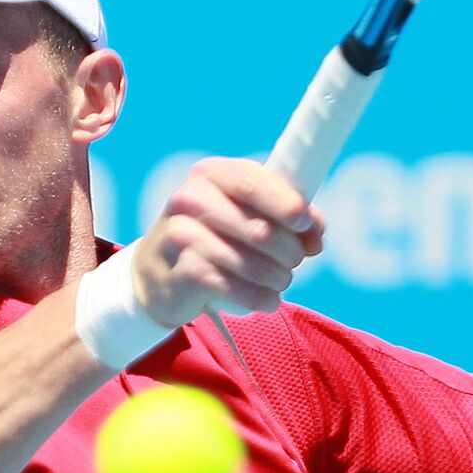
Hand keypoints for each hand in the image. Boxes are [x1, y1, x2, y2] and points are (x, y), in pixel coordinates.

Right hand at [131, 157, 324, 327]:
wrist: (157, 275)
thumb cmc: (215, 237)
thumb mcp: (247, 214)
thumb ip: (287, 216)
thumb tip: (315, 236)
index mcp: (211, 174)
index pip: (254, 183)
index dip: (288, 206)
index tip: (306, 224)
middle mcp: (190, 199)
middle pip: (260, 230)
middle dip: (290, 252)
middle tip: (293, 262)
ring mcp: (182, 236)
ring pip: (254, 264)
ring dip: (279, 278)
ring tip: (279, 281)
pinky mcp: (184, 273)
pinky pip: (239, 289)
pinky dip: (262, 298)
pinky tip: (265, 299)